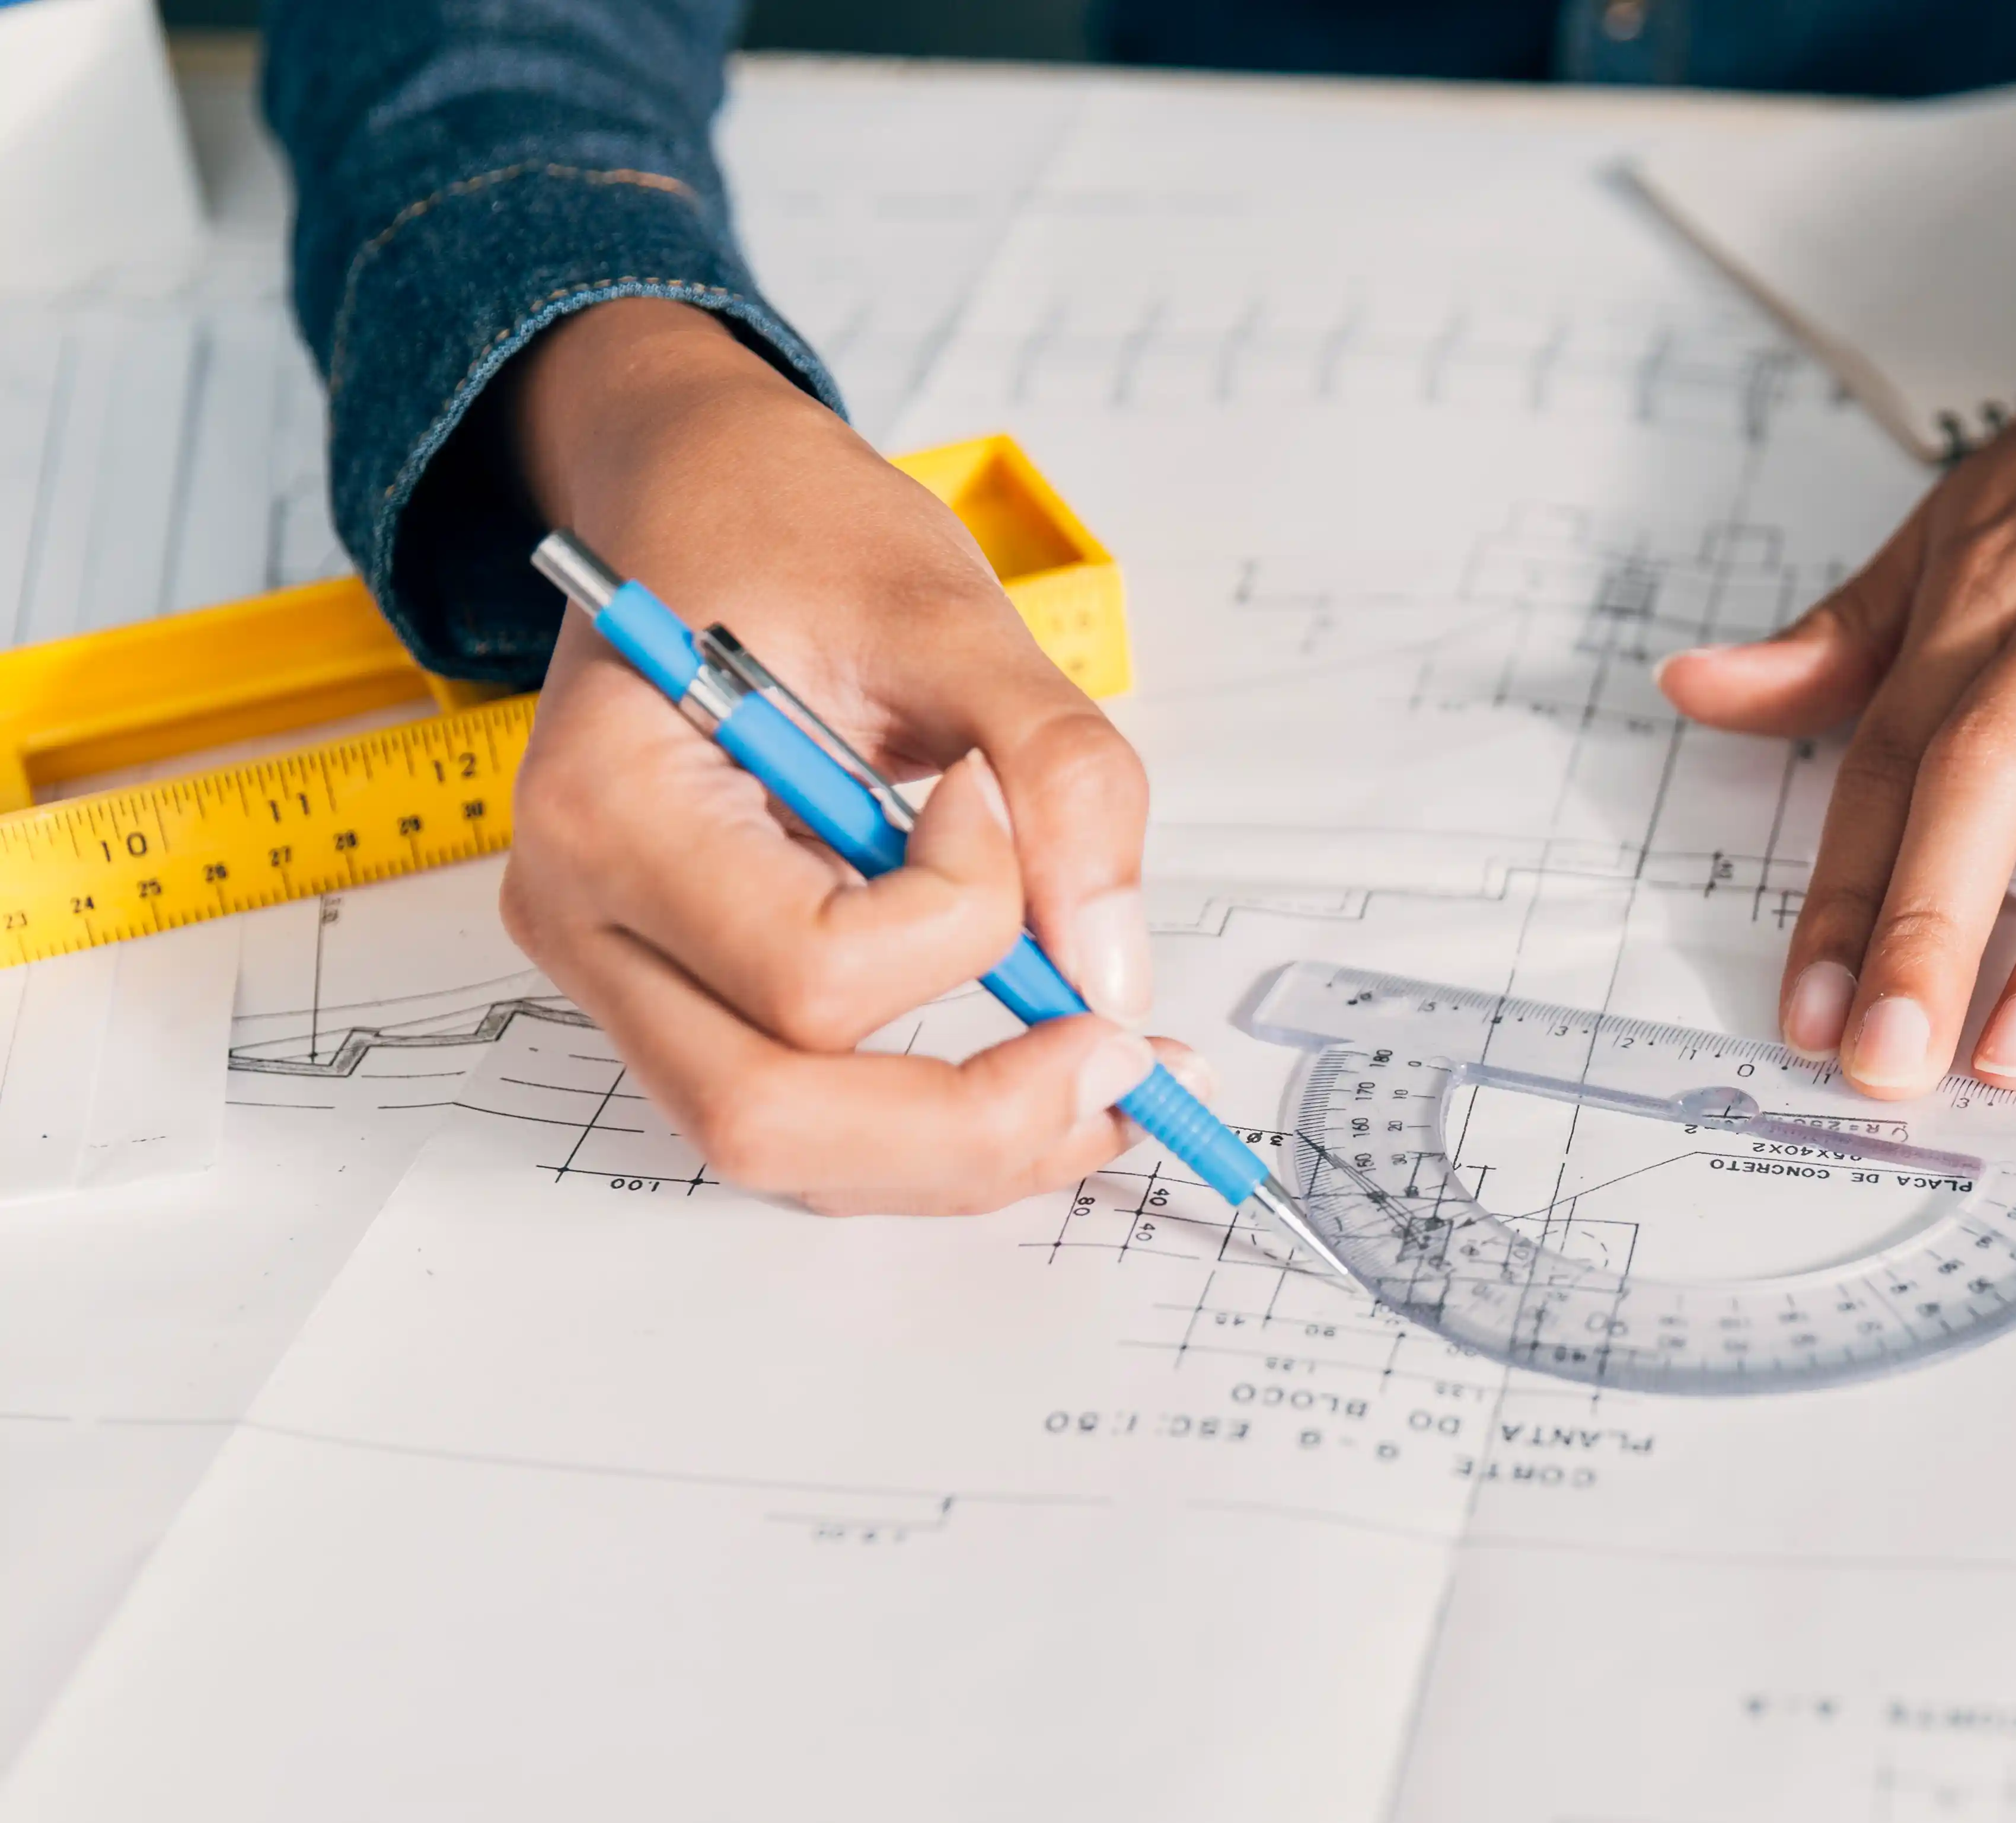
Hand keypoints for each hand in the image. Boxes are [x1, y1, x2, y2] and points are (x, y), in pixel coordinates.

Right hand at [500, 298, 1182, 1214]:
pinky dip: (936, 1118)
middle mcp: (581, 915)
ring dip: (965, 1145)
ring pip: (784, 1153)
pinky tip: (1043, 1058)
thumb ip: (1058, 775)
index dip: (965, 915)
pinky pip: (806, 1109)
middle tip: (1127, 1060)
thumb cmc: (788, 528)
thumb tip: (1112, 967)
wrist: (695, 497)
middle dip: (973, 1125)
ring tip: (1112, 1070)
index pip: (810, 965)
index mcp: (613, 800)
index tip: (998, 794)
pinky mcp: (675, 991)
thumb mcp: (947, 608)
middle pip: (765, 1115)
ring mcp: (616, 969)